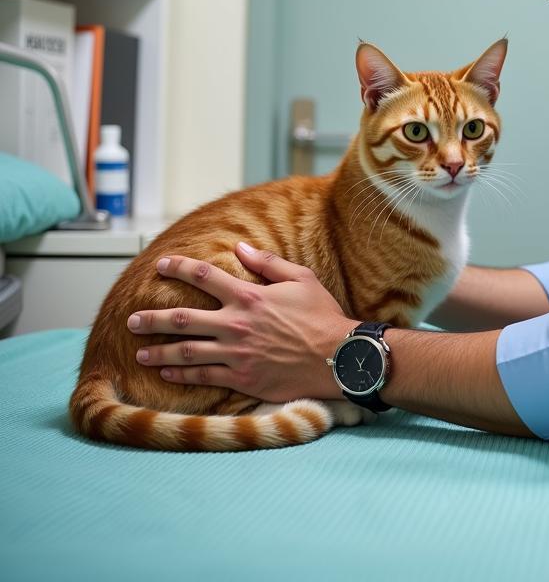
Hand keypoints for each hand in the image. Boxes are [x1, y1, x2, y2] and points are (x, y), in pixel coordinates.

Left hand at [127, 242, 356, 402]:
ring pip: (187, 351)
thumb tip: (239, 247)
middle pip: (183, 318)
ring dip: (158, 350)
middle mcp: (236, 324)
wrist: (338, 357)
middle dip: (153, 318)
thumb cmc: (322, 315)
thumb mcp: (301, 279)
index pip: (204, 276)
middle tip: (132, 319)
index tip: (160, 265)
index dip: (179, 268)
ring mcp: (237, 354)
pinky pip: (203, 377)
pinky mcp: (242, 378)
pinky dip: (181, 374)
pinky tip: (166, 371)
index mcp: (249, 296)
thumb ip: (267, 262)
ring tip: (138, 351)